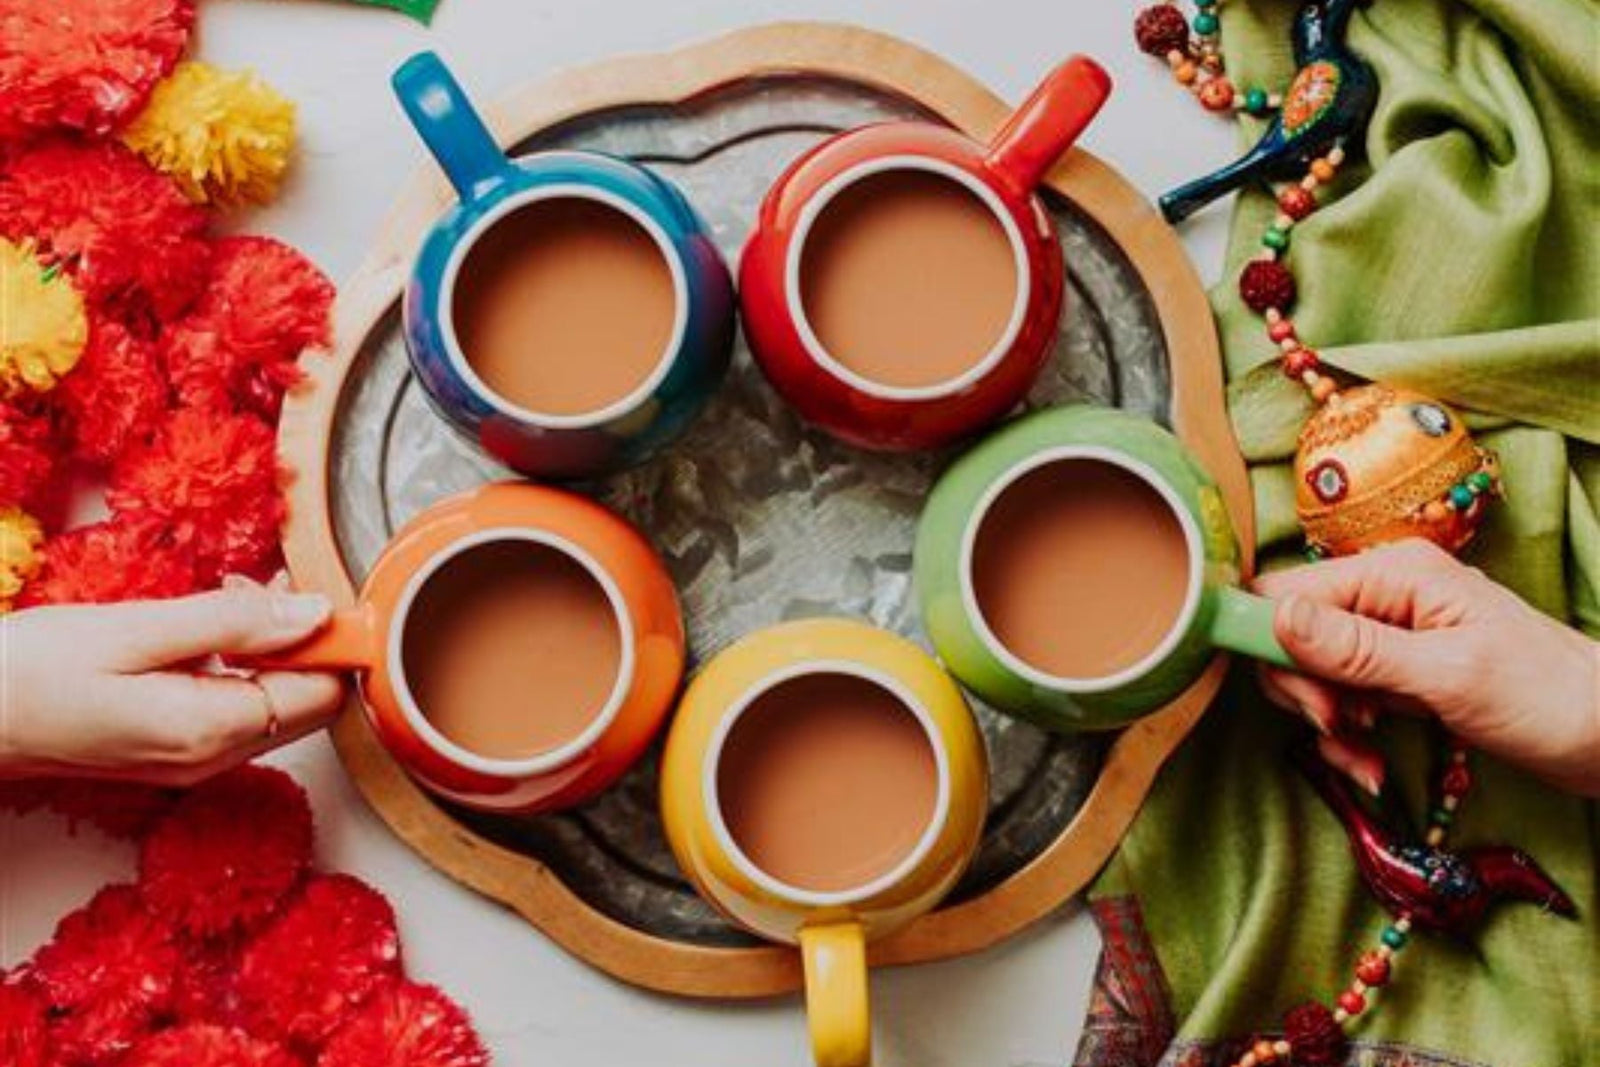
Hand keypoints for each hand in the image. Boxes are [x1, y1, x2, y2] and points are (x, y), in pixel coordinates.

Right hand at [0, 579, 344, 785]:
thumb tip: (315, 614)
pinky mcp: (173, 753)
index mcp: (211, 731)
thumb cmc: (30, 672)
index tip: (310, 592)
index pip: (324, 693)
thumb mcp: (135, 630)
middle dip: (299, 641)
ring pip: (273, 703)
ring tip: (218, 600)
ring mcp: (193, 763)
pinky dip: (235, 666)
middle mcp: (213, 758)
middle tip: (251, 590)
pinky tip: (196, 631)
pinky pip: (235, 708)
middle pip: (308, 702)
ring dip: (266, 649)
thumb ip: (232, 622)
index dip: (332, 641)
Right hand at [1253, 539, 1599, 797]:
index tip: (1308, 703)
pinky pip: (1339, 697)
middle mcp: (1382, 594)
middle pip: (1288, 636)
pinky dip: (1346, 736)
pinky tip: (1372, 761)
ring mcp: (1388, 632)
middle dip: (1302, 693)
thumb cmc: (1546, 697)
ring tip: (1364, 758)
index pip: (1286, 593)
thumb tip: (1276, 617)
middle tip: (1339, 732)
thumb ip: (1358, 647)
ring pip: (1308, 673)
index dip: (1272, 646)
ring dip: (1324, 724)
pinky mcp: (1395, 670)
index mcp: (1393, 573)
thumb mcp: (1448, 674)